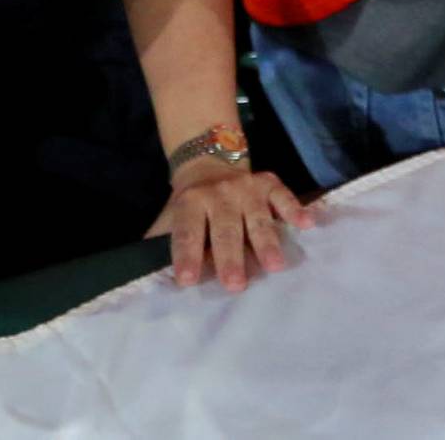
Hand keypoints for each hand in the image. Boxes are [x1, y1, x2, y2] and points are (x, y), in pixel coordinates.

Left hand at [149, 161, 308, 291]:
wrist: (208, 160)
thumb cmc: (190, 206)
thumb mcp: (169, 218)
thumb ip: (157, 243)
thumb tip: (138, 276)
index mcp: (191, 202)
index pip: (187, 232)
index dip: (186, 256)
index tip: (186, 281)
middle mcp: (219, 194)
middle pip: (225, 229)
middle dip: (229, 257)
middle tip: (235, 284)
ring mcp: (246, 188)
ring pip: (257, 217)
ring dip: (266, 241)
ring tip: (275, 266)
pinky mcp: (268, 183)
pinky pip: (283, 195)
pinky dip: (295, 209)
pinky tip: (307, 223)